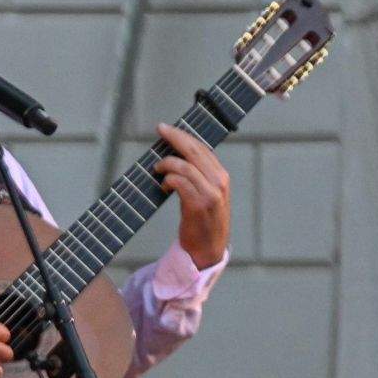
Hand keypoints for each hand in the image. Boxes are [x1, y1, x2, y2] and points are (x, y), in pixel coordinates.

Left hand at [155, 123, 231, 268]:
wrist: (208, 248)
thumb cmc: (202, 220)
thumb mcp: (204, 193)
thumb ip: (196, 176)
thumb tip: (174, 156)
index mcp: (221, 176)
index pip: (202, 148)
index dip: (183, 135)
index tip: (165, 128)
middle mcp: (219, 181)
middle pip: (194, 151)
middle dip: (175, 137)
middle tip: (160, 130)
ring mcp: (211, 193)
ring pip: (185, 166)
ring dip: (167, 164)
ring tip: (157, 169)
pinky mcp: (199, 205)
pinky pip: (180, 183)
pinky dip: (168, 180)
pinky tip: (163, 185)